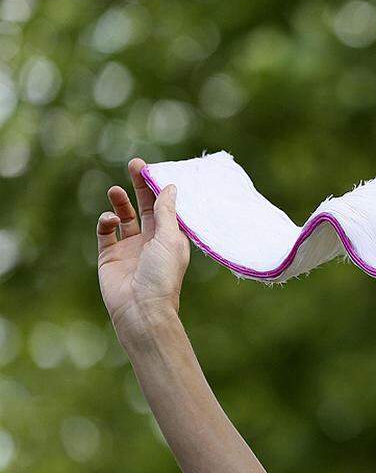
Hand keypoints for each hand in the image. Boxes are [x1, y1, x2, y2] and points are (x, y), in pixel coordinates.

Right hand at [97, 157, 190, 342]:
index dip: (159, 188)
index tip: (153, 168)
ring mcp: (130, 248)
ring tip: (115, 190)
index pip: (166, 207)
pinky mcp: (110, 255)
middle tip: (134, 164)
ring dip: (120, 202)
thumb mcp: (169, 239)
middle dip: (140, 186)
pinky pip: (106, 232)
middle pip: (146, 206)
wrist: (140, 309)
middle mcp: (151, 241)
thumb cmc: (161, 276)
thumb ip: (166, 212)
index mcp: (171, 238)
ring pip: (124, 217)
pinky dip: (106, 221)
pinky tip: (110, 220)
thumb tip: (169, 186)